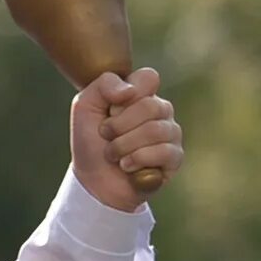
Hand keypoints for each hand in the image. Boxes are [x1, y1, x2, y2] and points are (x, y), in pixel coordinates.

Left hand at [72, 67, 180, 209]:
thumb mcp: (85, 107)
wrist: (92, 182)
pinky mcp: (175, 157)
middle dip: (118, 126)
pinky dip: (136, 161)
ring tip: (114, 155)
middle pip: (150, 106)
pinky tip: (127, 167)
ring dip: (123, 147)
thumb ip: (104, 85)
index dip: (127, 94)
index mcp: (142, 94)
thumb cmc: (90, 142)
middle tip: (106, 136)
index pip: (149, 78)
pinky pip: (163, 152)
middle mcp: (161, 110)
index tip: (110, 109)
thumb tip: (130, 91)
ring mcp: (171, 133)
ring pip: (155, 131)